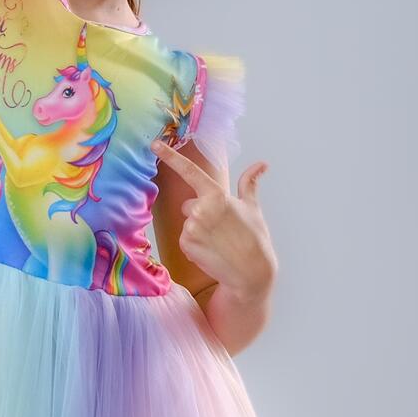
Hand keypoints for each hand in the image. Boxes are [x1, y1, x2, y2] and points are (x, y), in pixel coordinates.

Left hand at [150, 137, 277, 299]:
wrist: (251, 272)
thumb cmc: (255, 239)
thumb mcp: (253, 208)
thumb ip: (250, 183)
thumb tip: (262, 163)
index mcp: (216, 195)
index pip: (189, 171)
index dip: (170, 156)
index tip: (155, 144)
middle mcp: (201, 209)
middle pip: (189, 205)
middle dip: (200, 213)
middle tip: (221, 228)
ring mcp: (191, 228)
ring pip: (187, 223)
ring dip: (199, 231)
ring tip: (218, 241)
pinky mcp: (185, 245)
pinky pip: (185, 240)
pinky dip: (195, 246)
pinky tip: (211, 251)